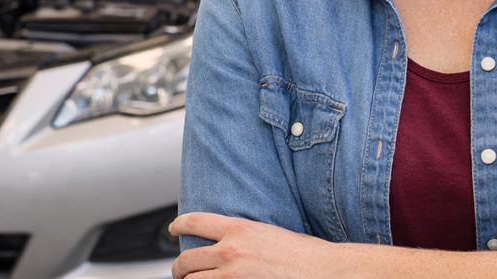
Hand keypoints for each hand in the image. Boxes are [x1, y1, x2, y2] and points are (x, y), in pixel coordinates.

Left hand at [169, 213, 335, 278]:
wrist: (323, 271)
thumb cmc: (303, 254)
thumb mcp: (268, 233)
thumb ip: (243, 236)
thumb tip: (227, 241)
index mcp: (239, 229)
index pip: (195, 222)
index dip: (178, 225)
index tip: (173, 229)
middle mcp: (231, 251)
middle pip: (187, 259)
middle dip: (178, 268)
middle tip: (179, 271)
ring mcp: (233, 276)